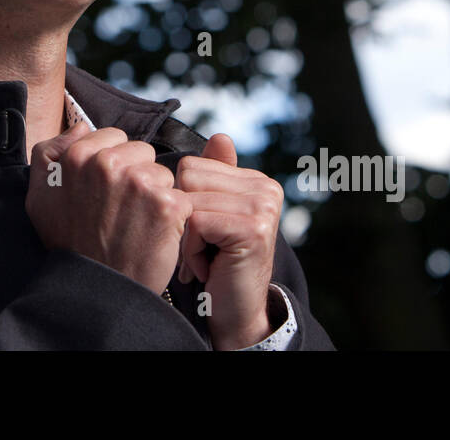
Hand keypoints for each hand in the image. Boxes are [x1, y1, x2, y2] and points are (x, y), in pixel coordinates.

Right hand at [26, 120, 192, 294]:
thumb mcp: (39, 195)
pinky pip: (181, 197)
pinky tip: (155, 234)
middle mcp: (107, 164)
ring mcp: (139, 183)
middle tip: (122, 210)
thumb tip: (81, 127)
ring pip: (162, 173)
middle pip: (142, 152)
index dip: (114, 164)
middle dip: (137, 175)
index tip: (107, 191)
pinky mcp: (167, 205)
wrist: (96, 289)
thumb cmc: (69, 243)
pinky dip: (174, 217)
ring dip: (156, 195)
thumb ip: (49, 152)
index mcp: (77, 156)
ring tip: (137, 223)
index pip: (114, 137)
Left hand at [175, 133, 283, 350]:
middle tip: (203, 246)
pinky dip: (193, 251)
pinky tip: (209, 267)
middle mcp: (265, 188)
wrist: (234, 312)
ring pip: (189, 200)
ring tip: (207, 256)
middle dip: (183, 216)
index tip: (202, 231)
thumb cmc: (216, 263)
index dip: (184, 200)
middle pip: (188, 177)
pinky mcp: (253, 228)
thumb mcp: (212, 215)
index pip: (192, 165)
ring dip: (187, 237)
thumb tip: (220, 136)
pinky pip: (196, 222)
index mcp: (255, 180)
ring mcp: (263, 207)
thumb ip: (214, 176)